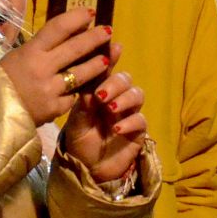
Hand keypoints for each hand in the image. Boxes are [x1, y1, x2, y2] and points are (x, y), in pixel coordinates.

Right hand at [0, 9, 111, 124]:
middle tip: (108, 30)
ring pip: (82, 74)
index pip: (58, 28)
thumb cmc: (3, 79)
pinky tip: (84, 87)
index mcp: (30, 51)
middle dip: (95, 38)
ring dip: (97, 64)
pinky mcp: (55, 108)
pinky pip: (72, 97)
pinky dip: (77, 91)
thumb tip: (68, 33)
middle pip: (75, 48)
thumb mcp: (18, 56)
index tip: (90, 13)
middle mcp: (42, 68)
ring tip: (106, 59)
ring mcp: (50, 89)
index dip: (76, 18)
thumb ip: (41, 47)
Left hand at [61, 59, 147, 182]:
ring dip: (124, 98)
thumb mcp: (75, 124)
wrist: (87, 169)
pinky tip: (117, 128)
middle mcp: (116, 98)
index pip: (107, 70)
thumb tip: (90, 91)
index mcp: (99, 92)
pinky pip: (141, 120)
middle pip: (125, 79)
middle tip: (102, 94)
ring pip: (137, 94)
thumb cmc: (79, 142)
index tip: (114, 48)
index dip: (111, 57)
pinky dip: (130, 121)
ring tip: (110, 108)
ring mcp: (128, 113)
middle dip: (115, 82)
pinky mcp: (138, 131)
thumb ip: (82, 107)